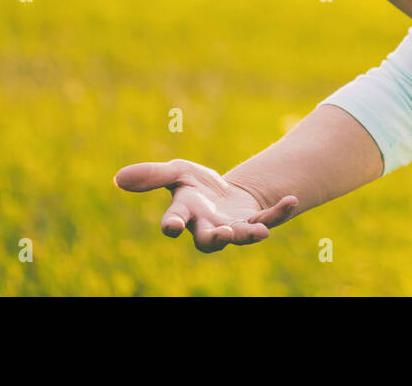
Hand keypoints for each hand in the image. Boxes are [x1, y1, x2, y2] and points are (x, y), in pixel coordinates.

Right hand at [114, 158, 298, 252]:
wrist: (224, 195)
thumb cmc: (195, 186)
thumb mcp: (176, 173)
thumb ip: (151, 175)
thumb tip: (118, 178)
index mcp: (185, 213)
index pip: (174, 222)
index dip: (171, 225)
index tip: (169, 227)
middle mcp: (208, 226)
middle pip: (209, 239)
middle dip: (216, 238)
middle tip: (223, 234)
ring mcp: (233, 227)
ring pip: (241, 237)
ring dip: (250, 234)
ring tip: (262, 232)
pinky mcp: (255, 221)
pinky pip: (269, 219)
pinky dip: (280, 212)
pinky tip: (292, 199)